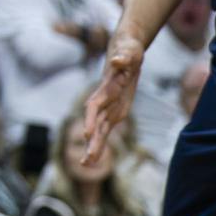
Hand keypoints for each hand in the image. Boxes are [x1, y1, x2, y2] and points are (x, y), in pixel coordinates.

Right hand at [79, 33, 142, 165]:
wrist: (125, 50)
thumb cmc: (128, 49)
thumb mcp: (129, 51)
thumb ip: (123, 57)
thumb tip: (118, 60)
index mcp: (107, 87)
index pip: (95, 105)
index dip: (91, 119)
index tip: (88, 133)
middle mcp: (104, 100)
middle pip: (95, 123)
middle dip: (91, 141)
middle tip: (86, 161)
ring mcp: (108, 106)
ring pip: (99, 130)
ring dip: (94, 147)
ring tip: (86, 165)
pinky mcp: (114, 111)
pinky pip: (106, 130)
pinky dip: (100, 144)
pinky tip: (95, 159)